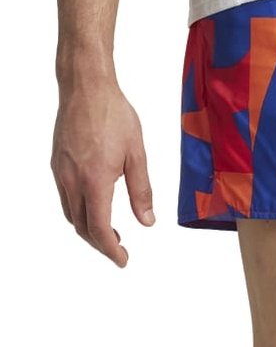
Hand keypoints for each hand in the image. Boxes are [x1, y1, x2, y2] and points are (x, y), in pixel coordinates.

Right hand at [51, 79, 154, 265]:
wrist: (86, 87)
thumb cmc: (114, 115)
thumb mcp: (137, 155)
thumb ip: (141, 191)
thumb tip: (147, 221)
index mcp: (95, 180)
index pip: (98, 228)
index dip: (110, 250)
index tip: (122, 260)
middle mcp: (72, 180)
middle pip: (81, 227)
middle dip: (100, 243)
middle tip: (119, 249)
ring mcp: (61, 172)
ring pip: (71, 214)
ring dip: (88, 229)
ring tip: (110, 232)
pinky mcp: (57, 164)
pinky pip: (66, 198)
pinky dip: (79, 212)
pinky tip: (95, 207)